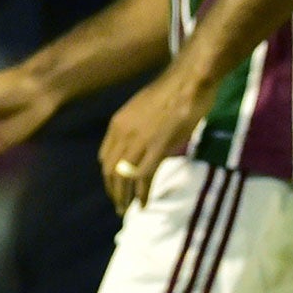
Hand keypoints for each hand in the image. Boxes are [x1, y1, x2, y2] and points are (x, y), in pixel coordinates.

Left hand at [99, 66, 216, 212]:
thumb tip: (143, 142)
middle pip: (111, 171)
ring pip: (125, 177)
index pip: (105, 158)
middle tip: (120, 207)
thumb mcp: (144, 109)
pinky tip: (145, 203)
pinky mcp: (158, 149)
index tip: (117, 187)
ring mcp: (140, 142)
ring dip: (125, 197)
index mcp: (117, 125)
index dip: (109, 176)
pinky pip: (144, 177)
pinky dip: (142, 193)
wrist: (187, 83)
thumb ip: (139, 127)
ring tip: (128, 210)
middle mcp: (123, 135)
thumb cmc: (172, 91)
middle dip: (114, 192)